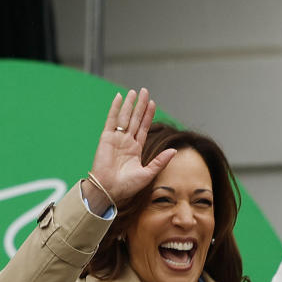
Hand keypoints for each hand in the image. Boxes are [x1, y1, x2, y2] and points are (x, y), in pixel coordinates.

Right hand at [87, 88, 175, 205]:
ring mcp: (116, 139)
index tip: (152, 103)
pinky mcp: (106, 138)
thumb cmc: (127, 186)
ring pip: (125, 117)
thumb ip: (160, 161)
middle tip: (144, 91)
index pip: (143, 128)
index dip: (147, 116)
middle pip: (135, 119)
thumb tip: (174, 151)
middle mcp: (126, 142)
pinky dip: (115, 108)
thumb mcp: (148, 173)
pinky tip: (119, 98)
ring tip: (134, 92)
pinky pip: (111, 120)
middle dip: (140, 105)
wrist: (109, 190)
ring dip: (129, 104)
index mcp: (135, 150)